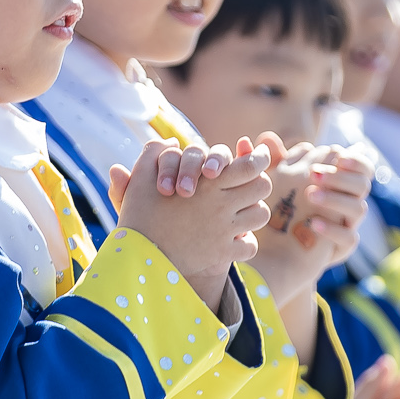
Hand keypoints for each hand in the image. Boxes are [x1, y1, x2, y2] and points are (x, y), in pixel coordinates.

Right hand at [109, 136, 273, 308]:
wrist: (136, 256)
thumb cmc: (139, 213)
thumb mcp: (141, 176)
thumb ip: (155, 152)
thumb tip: (171, 142)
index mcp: (207, 183)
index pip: (250, 165)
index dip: (261, 156)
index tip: (262, 153)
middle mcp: (221, 205)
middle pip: (262, 186)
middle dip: (258, 182)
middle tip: (250, 183)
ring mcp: (224, 231)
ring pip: (261, 215)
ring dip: (254, 211)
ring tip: (243, 211)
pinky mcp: (222, 253)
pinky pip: (250, 246)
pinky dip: (245, 242)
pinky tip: (235, 238)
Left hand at [241, 137, 372, 304]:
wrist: (276, 248)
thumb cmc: (281, 205)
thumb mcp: (276, 181)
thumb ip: (274, 160)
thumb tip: (265, 138)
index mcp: (340, 181)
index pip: (360, 165)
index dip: (354, 159)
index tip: (337, 156)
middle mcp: (348, 201)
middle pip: (362, 184)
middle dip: (340, 176)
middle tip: (313, 173)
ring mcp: (347, 224)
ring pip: (358, 209)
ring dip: (335, 199)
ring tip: (310, 195)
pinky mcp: (342, 246)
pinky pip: (349, 238)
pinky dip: (332, 229)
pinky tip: (312, 222)